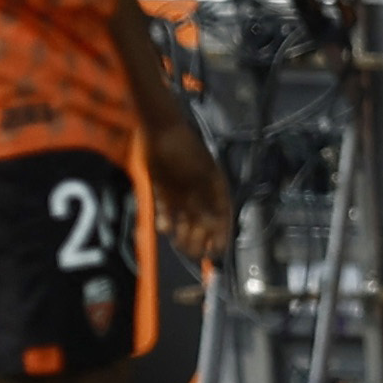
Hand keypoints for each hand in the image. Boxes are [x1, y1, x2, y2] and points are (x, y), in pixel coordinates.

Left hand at [145, 119, 230, 263]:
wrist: (160, 131)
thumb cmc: (186, 151)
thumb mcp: (202, 175)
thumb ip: (208, 200)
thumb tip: (217, 225)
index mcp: (215, 188)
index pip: (222, 216)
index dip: (222, 235)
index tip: (218, 251)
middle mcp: (200, 194)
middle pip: (203, 223)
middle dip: (200, 239)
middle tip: (195, 251)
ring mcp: (182, 193)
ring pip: (185, 221)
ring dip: (183, 234)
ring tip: (179, 242)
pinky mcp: (164, 192)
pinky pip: (167, 212)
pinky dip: (165, 222)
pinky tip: (164, 227)